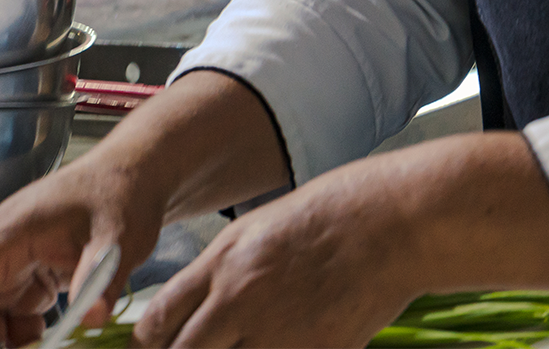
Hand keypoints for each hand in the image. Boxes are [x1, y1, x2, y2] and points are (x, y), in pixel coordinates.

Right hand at [0, 158, 162, 345]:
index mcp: (11, 233)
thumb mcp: (120, 237)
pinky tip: (41, 337)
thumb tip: (92, 319)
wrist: (135, 173)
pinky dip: (15, 329)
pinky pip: (6, 308)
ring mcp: (12, 260)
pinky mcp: (27, 271)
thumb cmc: (122, 193)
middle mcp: (0, 247)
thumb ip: (103, 278)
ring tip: (29, 348)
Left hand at [133, 159, 416, 348]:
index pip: (158, 323)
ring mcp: (279, 333)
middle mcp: (241, 300)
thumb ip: (223, 271)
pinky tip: (289, 343)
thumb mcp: (263, 228)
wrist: (398, 221)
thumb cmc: (336, 213)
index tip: (159, 348)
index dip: (151, 345)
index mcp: (225, 263)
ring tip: (246, 344)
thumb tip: (197, 311)